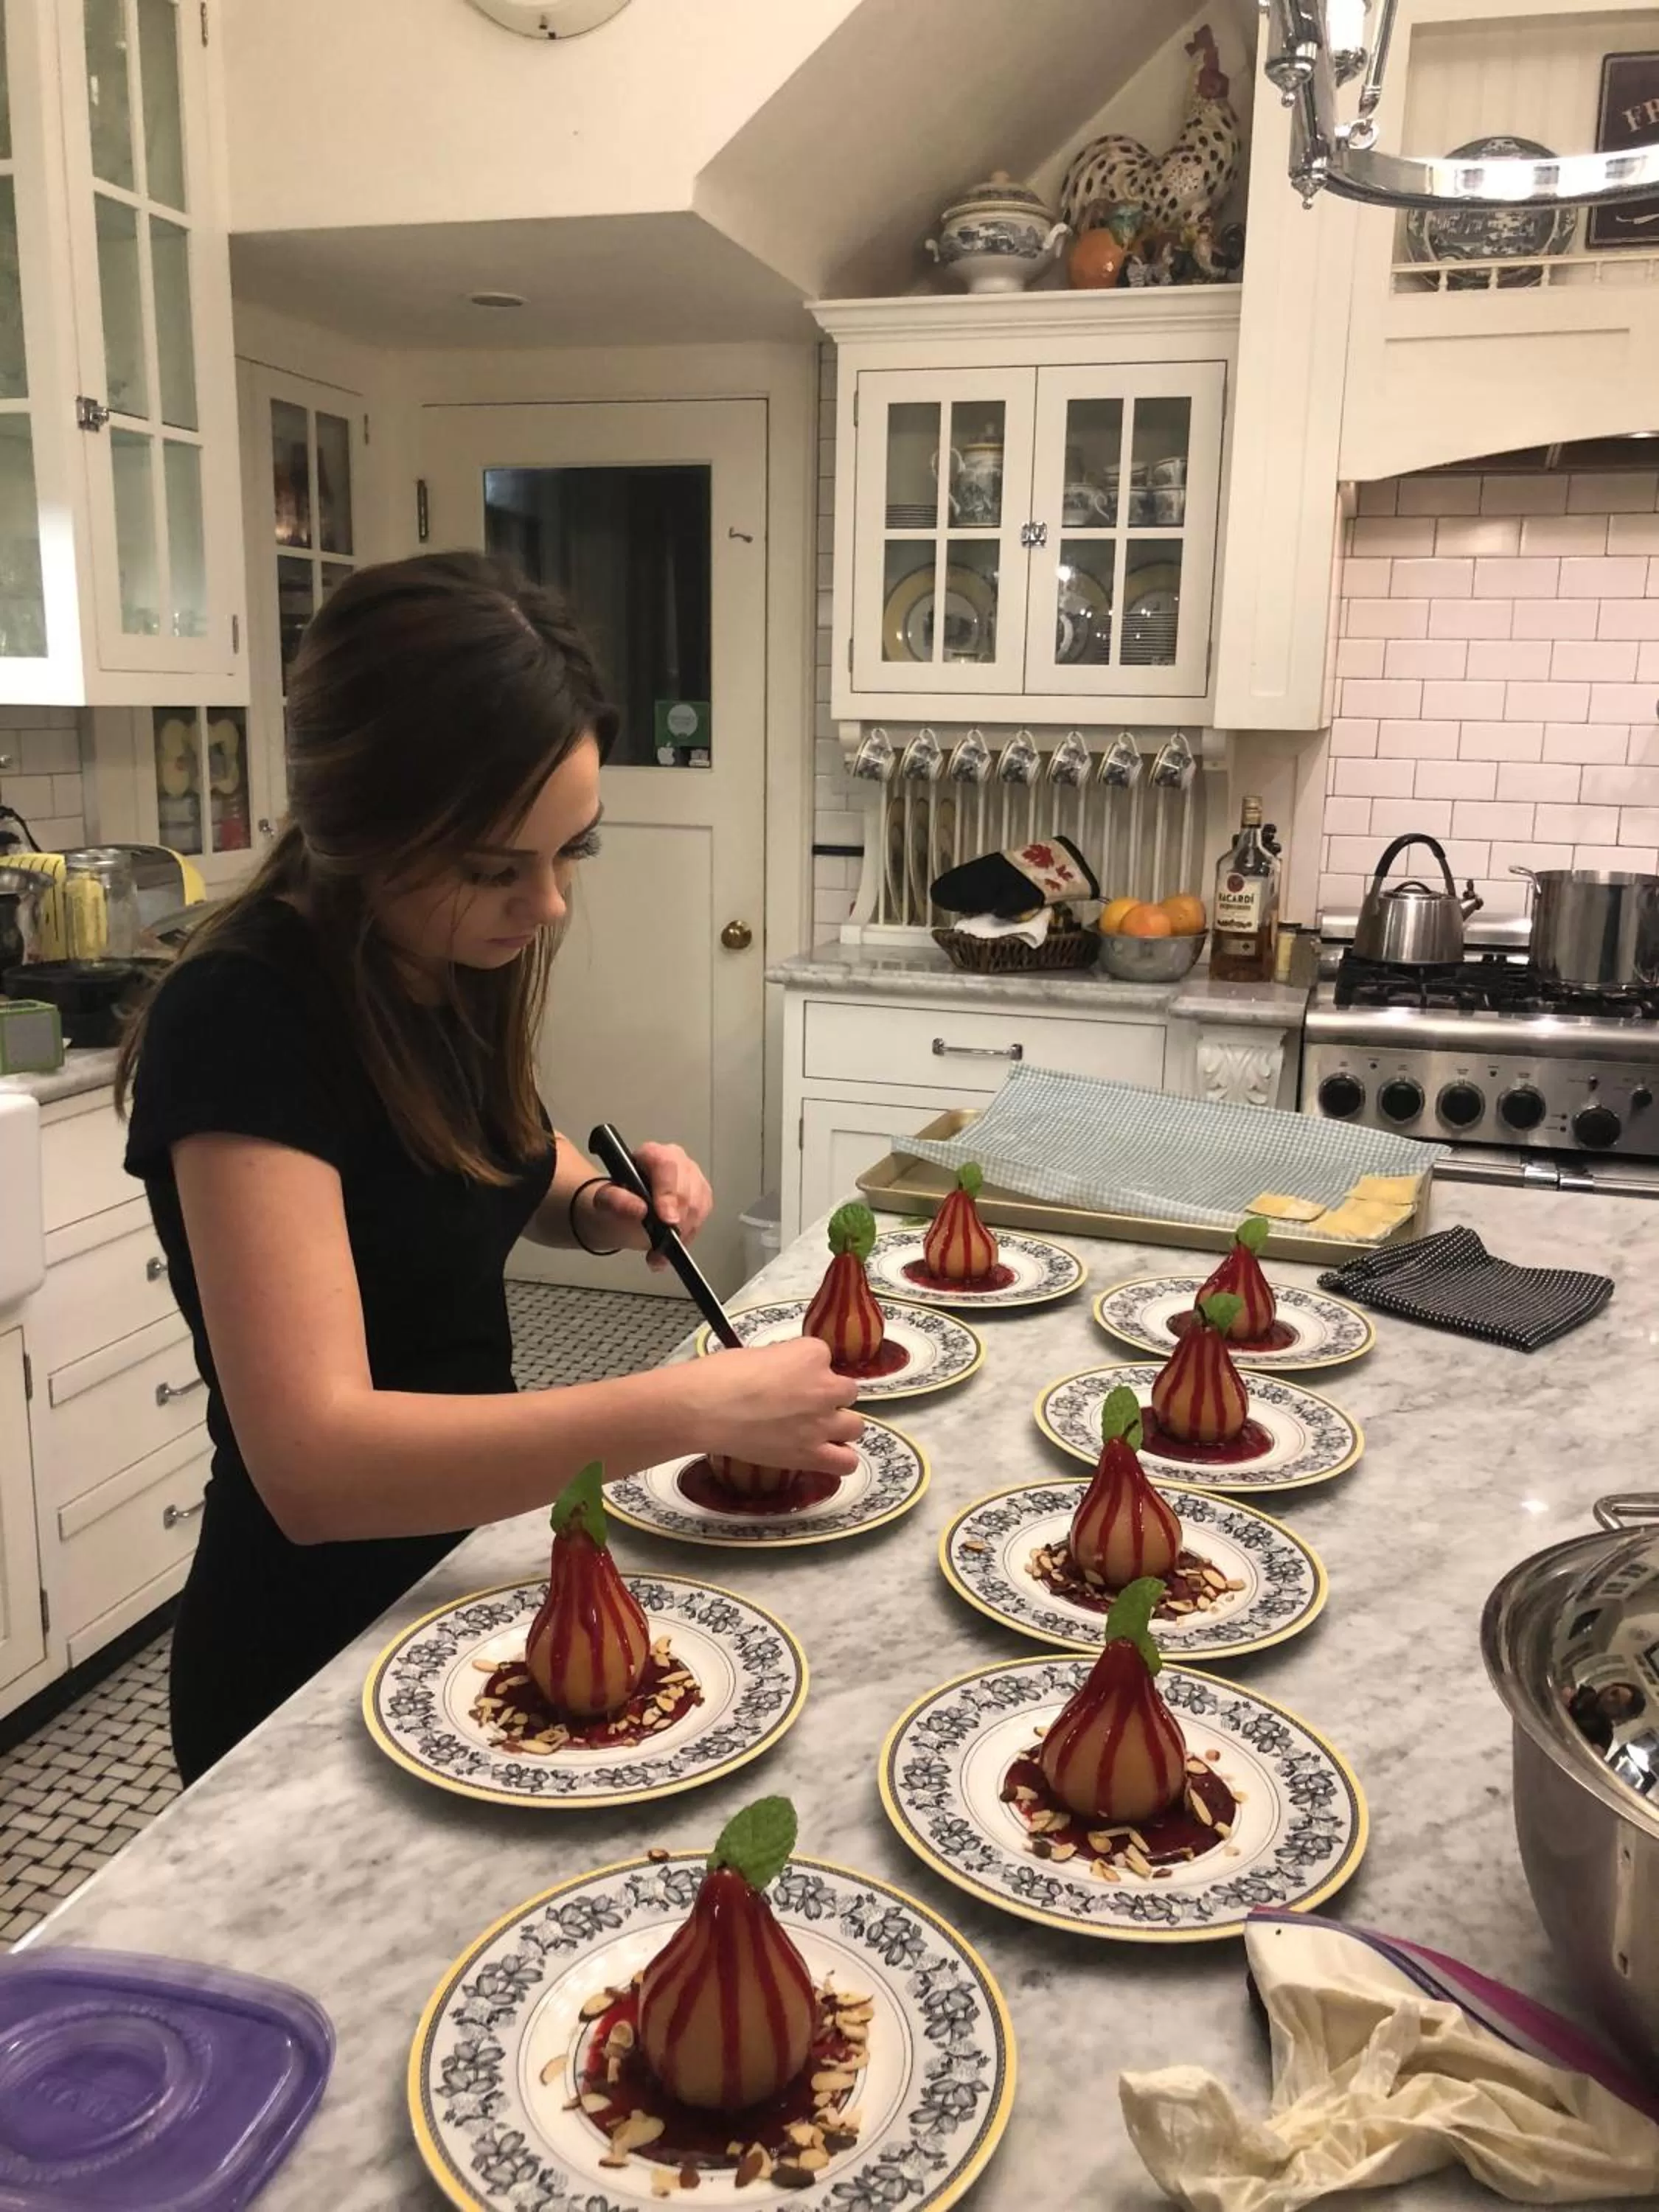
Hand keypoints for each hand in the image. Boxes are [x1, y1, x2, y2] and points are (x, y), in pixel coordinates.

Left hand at [587, 1143, 712, 1271]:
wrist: (624, 1214)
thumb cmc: (616, 1202)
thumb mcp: (605, 1201)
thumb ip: (617, 1201)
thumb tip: (639, 1208)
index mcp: (652, 1153)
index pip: (666, 1165)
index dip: (668, 1193)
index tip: (667, 1220)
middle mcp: (677, 1160)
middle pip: (687, 1188)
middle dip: (677, 1220)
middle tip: (663, 1242)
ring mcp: (692, 1177)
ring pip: (698, 1205)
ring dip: (682, 1233)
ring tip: (661, 1249)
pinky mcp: (702, 1195)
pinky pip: (702, 1218)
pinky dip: (688, 1236)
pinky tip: (671, 1244)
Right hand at [685, 1338, 862, 1477]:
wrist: (704, 1408)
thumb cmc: (720, 1375)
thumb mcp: (758, 1353)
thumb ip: (783, 1362)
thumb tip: (784, 1373)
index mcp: (812, 1354)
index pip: (824, 1357)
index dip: (808, 1369)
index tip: (789, 1377)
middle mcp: (825, 1386)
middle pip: (847, 1391)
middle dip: (829, 1397)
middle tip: (804, 1404)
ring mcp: (821, 1422)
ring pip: (856, 1425)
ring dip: (839, 1426)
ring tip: (817, 1430)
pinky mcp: (812, 1454)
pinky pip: (847, 1462)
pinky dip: (840, 1459)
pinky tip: (825, 1454)